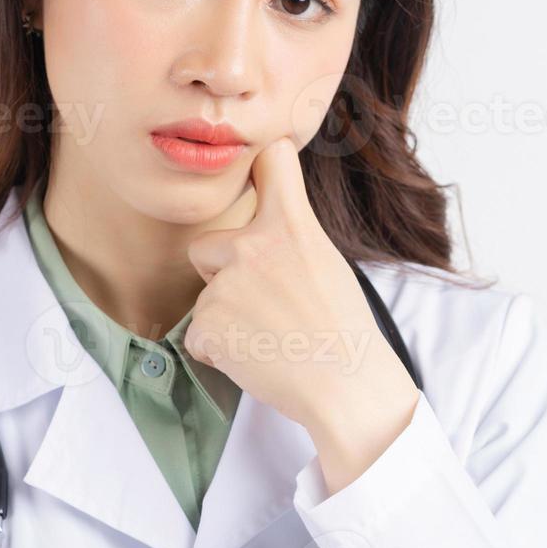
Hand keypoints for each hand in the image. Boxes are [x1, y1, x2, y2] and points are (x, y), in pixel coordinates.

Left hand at [184, 137, 419, 493]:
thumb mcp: (324, 260)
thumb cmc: (342, 329)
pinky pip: (199, 336)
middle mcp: (254, 246)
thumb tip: (265, 225)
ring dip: (224, 321)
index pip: (271, 161)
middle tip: (264, 306)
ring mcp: (227, 284)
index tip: (258, 161)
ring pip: (204, 299)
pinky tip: (257, 357)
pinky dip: (219, 352)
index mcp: (291, 225)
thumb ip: (288, 235)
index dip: (260, 163)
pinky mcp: (209, 324)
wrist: (348, 386)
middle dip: (218, 275)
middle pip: (205, 246)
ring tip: (268, 337)